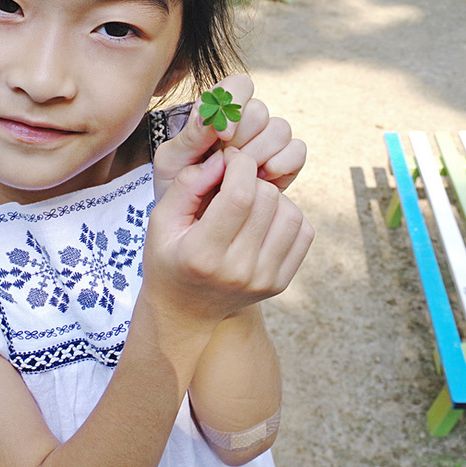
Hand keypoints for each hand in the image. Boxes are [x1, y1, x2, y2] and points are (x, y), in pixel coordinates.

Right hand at [142, 146, 312, 325]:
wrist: (184, 309)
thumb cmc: (170, 257)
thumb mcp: (162, 220)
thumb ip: (188, 184)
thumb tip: (225, 157)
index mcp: (203, 254)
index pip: (239, 196)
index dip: (240, 166)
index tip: (231, 160)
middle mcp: (237, 271)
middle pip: (268, 200)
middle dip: (254, 179)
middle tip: (236, 183)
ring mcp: (263, 280)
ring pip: (291, 214)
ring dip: (273, 198)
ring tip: (251, 202)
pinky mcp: (280, 283)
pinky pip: (304, 234)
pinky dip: (288, 217)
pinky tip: (264, 220)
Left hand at [153, 74, 306, 200]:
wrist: (193, 221)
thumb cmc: (177, 186)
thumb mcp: (172, 161)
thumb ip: (190, 136)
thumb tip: (210, 117)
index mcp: (219, 110)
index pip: (239, 85)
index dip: (236, 105)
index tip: (222, 135)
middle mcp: (247, 121)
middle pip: (260, 111)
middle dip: (242, 140)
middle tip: (226, 163)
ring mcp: (268, 141)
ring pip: (280, 130)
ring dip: (260, 154)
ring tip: (239, 176)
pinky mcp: (285, 163)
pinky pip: (297, 151)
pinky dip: (282, 165)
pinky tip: (261, 181)